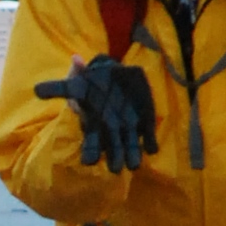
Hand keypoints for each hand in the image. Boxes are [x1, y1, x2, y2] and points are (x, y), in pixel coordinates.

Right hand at [34, 56, 157, 172]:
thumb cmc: (93, 83)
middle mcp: (112, 132)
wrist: (116, 79)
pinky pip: (149, 139)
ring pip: (131, 149)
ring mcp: (129, 130)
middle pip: (113, 151)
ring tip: (134, 164)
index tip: (88, 162)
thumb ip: (75, 73)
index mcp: (95, 126)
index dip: (90, 154)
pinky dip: (151, 144)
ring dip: (133, 157)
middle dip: (114, 160)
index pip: (91, 145)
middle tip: (115, 168)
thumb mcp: (81, 79)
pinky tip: (151, 147)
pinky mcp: (145, 124)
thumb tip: (74, 58)